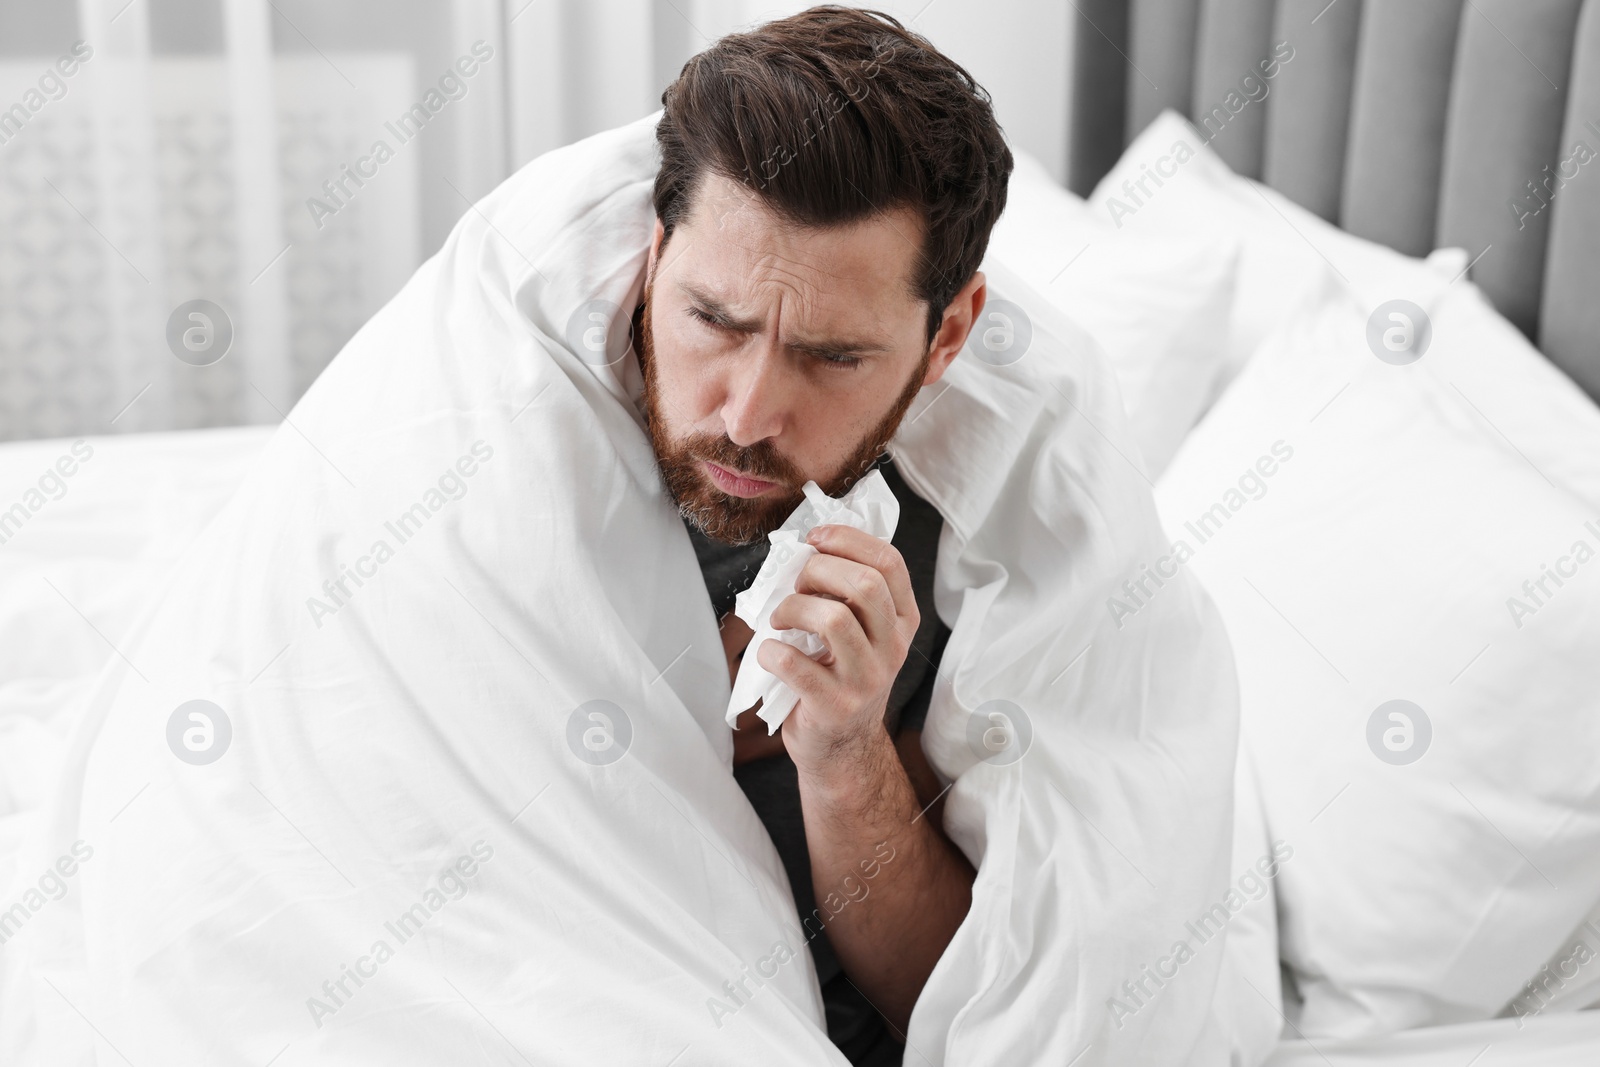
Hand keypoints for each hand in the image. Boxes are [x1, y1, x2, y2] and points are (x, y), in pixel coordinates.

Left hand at [755, 524, 919, 777]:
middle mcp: (893, 648)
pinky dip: (770, 650)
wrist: (842, 747)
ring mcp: (867, 680)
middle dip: (817, 571)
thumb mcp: (862, 633)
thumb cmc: (842, 677)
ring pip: (834, 620)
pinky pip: (794, 664)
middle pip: (864, 584)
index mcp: (902, 620)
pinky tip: (770, 652)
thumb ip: (848, 593)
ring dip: (792, 608)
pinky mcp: (835, 706)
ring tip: (780, 619)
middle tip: (795, 586)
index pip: (890, 562)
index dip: (848, 539)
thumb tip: (805, 549)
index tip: (815, 539)